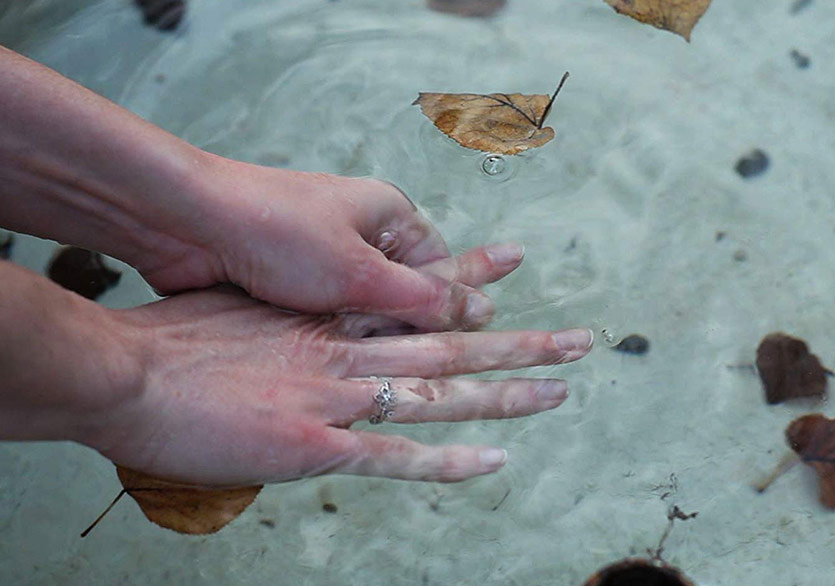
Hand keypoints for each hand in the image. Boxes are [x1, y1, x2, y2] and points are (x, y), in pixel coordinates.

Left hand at [0, 49, 513, 329]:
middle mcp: (359, 233)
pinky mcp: (286, 281)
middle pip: (402, 292)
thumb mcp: (362, 272)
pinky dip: (329, 338)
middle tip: (407, 369)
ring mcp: (320, 258)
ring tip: (369, 372)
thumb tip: (483, 313)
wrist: (184, 224)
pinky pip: (324, 316)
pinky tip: (329, 367)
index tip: (449, 352)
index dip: (448, 311)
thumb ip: (424, 298)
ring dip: (364, 336)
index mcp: (387, 214)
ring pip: (361, 310)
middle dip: (404, 328)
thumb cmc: (278, 232)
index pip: (440, 268)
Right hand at [87, 287, 592, 486]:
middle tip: (578, 336)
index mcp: (328, 315)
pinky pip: (397, 457)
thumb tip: (314, 330)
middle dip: (519, 338)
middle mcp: (346, 349)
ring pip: (440, 390)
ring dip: (505, 392)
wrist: (128, 373)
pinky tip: (494, 460)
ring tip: (560, 387)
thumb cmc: (176, 342)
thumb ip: (292, 326)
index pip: (415, 289)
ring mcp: (336, 397)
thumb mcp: (246, 313)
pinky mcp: (316, 445)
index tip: (510, 256)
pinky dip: (448, 461)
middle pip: (449, 339)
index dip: (467, 271)